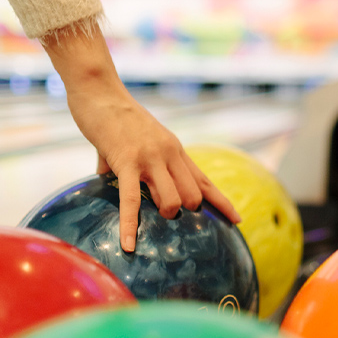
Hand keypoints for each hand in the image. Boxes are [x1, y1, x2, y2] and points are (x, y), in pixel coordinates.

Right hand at [41, 25, 239, 252]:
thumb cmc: (114, 116)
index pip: (205, 181)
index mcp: (175, 150)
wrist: (100, 92)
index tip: (236, 219)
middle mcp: (170, 155)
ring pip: (172, 198)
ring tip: (155, 214)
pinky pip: (131, 200)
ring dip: (166, 212)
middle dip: (187, 210)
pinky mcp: (126, 162)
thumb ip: (128, 159)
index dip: (221, 202)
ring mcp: (150, 158)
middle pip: (193, 194)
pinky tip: (128, 245)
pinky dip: (130, 225)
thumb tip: (105, 175)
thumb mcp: (136, 139)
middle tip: (170, 213)